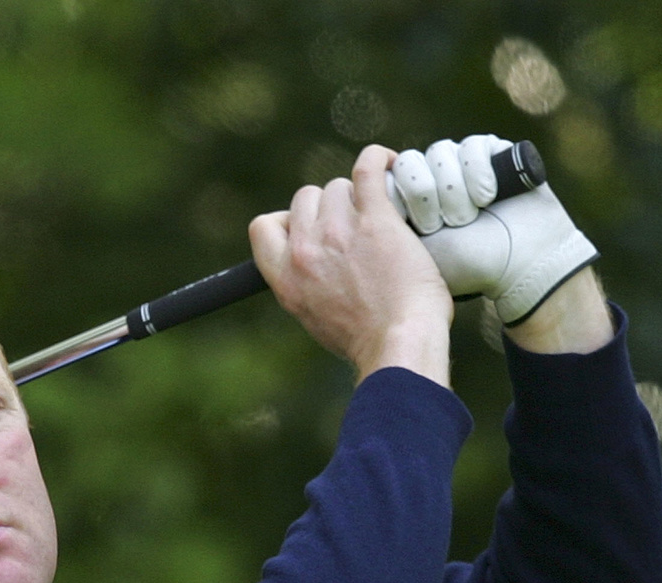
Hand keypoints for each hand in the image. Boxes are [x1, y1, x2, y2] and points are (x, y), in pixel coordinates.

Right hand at [250, 144, 451, 384]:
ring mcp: (338, 231)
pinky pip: (369, 168)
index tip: (309, 230)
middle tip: (355, 226)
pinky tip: (392, 164)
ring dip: (357, 195)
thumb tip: (316, 269)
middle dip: (328, 208)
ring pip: (338, 186)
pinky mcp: (375, 219)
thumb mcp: (315, 318)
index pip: (264, 226)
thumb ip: (306, 285)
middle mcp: (305, 250)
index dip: (288, 221)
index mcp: (285, 278)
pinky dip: (380, 160)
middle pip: (306, 199)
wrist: (397, 344)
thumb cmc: (366, 340)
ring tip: (380, 212)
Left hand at [389, 134, 599, 325]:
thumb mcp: (402, 256)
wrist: (517, 273)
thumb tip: (357, 204)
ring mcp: (462, 167)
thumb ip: (372, 230)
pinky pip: (474, 147)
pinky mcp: (496, 156)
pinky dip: (479, 172)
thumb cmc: (458, 273)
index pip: (378, 175)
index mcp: (405, 203)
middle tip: (435, 226)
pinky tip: (487, 198)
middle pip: (408, 162)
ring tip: (465, 219)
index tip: (408, 226)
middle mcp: (433, 180)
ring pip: (440, 153)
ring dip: (453, 189)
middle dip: (421, 193)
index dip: (391, 194)